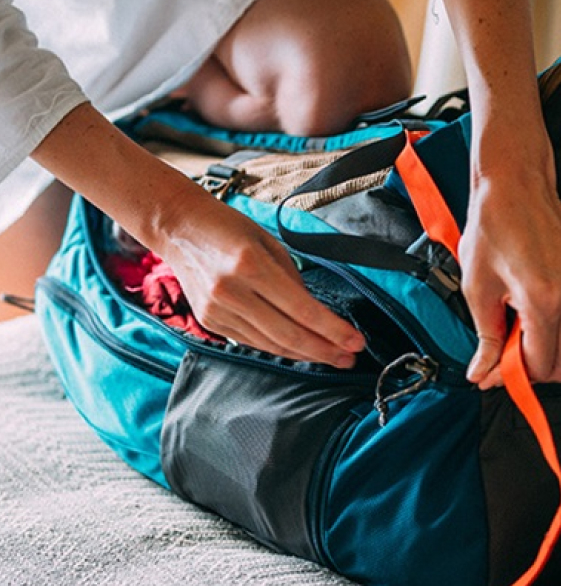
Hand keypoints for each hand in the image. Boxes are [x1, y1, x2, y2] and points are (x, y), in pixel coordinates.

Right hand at [153, 188, 365, 366]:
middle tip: (350, 358)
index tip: (356, 341)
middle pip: (288, 335)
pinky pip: (253, 342)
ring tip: (332, 357)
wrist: (178, 227)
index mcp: (251, 266)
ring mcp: (218, 310)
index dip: (333, 330)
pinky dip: (280, 348)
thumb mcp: (268, 242)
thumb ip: (292, 278)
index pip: (302, 310)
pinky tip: (301, 350)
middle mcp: (232, 292)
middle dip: (325, 350)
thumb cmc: (228, 227)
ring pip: (271, 344)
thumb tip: (316, 313)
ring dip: (306, 354)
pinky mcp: (210, 321)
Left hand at [460, 152, 560, 388]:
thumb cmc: (492, 229)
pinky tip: (541, 307)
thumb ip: (486, 338)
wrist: (515, 185)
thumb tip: (483, 374)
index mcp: (543, 299)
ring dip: (557, 350)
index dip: (516, 376)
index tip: (496, 372)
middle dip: (540, 369)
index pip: (542, 366)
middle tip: (513, 355)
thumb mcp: (477, 288)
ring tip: (527, 331)